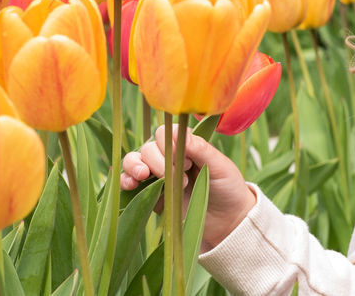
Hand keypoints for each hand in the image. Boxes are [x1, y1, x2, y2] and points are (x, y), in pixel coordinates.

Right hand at [120, 128, 256, 250]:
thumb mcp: (219, 167)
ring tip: (144, 176)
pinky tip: (132, 184)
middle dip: (157, 161)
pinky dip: (126, 180)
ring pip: (134, 160)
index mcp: (188, 145)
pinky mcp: (152, 194)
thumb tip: (178, 132)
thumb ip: (200, 149)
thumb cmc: (228, 188)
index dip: (170, 144)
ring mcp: (159, 175)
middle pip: (148, 147)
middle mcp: (170, 157)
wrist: (227, 222)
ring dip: (135, 165)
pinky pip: (130, 182)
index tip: (186, 162)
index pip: (166, 133)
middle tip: (180, 179)